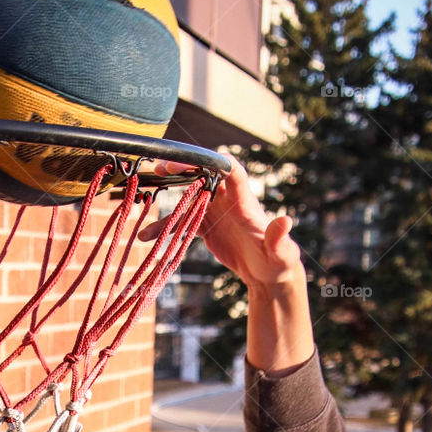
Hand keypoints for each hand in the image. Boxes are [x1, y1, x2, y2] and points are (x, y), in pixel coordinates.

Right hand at [142, 155, 302, 291]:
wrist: (268, 273)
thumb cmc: (278, 261)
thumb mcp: (282, 252)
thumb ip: (279, 237)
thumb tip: (286, 221)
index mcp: (245, 201)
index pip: (231, 171)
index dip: (214, 160)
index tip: (194, 157)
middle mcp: (229, 200)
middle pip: (205, 175)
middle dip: (184, 168)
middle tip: (162, 168)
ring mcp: (217, 212)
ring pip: (189, 197)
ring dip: (168, 196)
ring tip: (145, 198)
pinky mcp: (207, 226)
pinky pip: (182, 222)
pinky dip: (165, 228)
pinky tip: (146, 236)